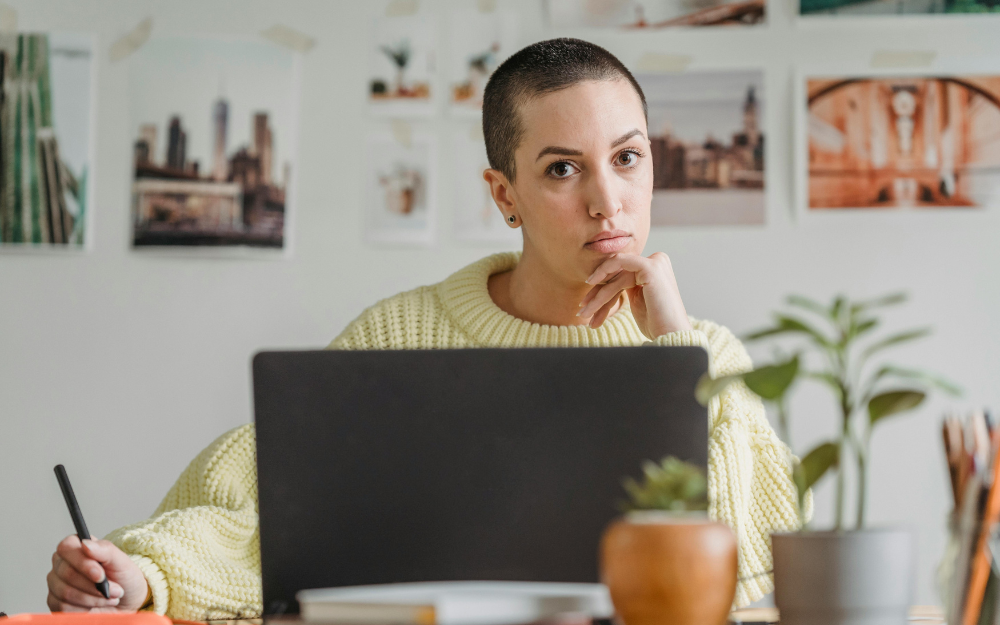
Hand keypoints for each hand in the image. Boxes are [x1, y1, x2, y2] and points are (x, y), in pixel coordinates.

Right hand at [47, 535, 148, 612]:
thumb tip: (85, 544)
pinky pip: (63, 607)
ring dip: (92, 598)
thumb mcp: (122, 562)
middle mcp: (62, 564)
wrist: (126, 602)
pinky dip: (85, 609)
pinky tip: (96, 605)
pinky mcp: (56, 603)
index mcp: (76, 547)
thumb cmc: (123, 578)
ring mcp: (56, 584)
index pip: (66, 548)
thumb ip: (105, 550)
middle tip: (115, 590)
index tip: (100, 575)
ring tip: (109, 597)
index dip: (82, 562)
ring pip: (65, 592)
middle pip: (67, 573)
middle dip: (94, 585)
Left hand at [578, 252, 692, 339]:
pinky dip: (603, 273)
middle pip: (618, 274)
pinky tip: (591, 288)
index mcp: (654, 268)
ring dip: (598, 295)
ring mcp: (656, 262)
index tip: (587, 306)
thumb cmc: (656, 323)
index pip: (622, 274)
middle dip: (597, 293)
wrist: (671, 336)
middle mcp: (657, 261)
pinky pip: (619, 264)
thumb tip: (601, 282)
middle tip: (582, 311)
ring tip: (584, 313)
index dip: (602, 289)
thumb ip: (625, 285)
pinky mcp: (651, 267)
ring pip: (616, 274)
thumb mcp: (637, 300)